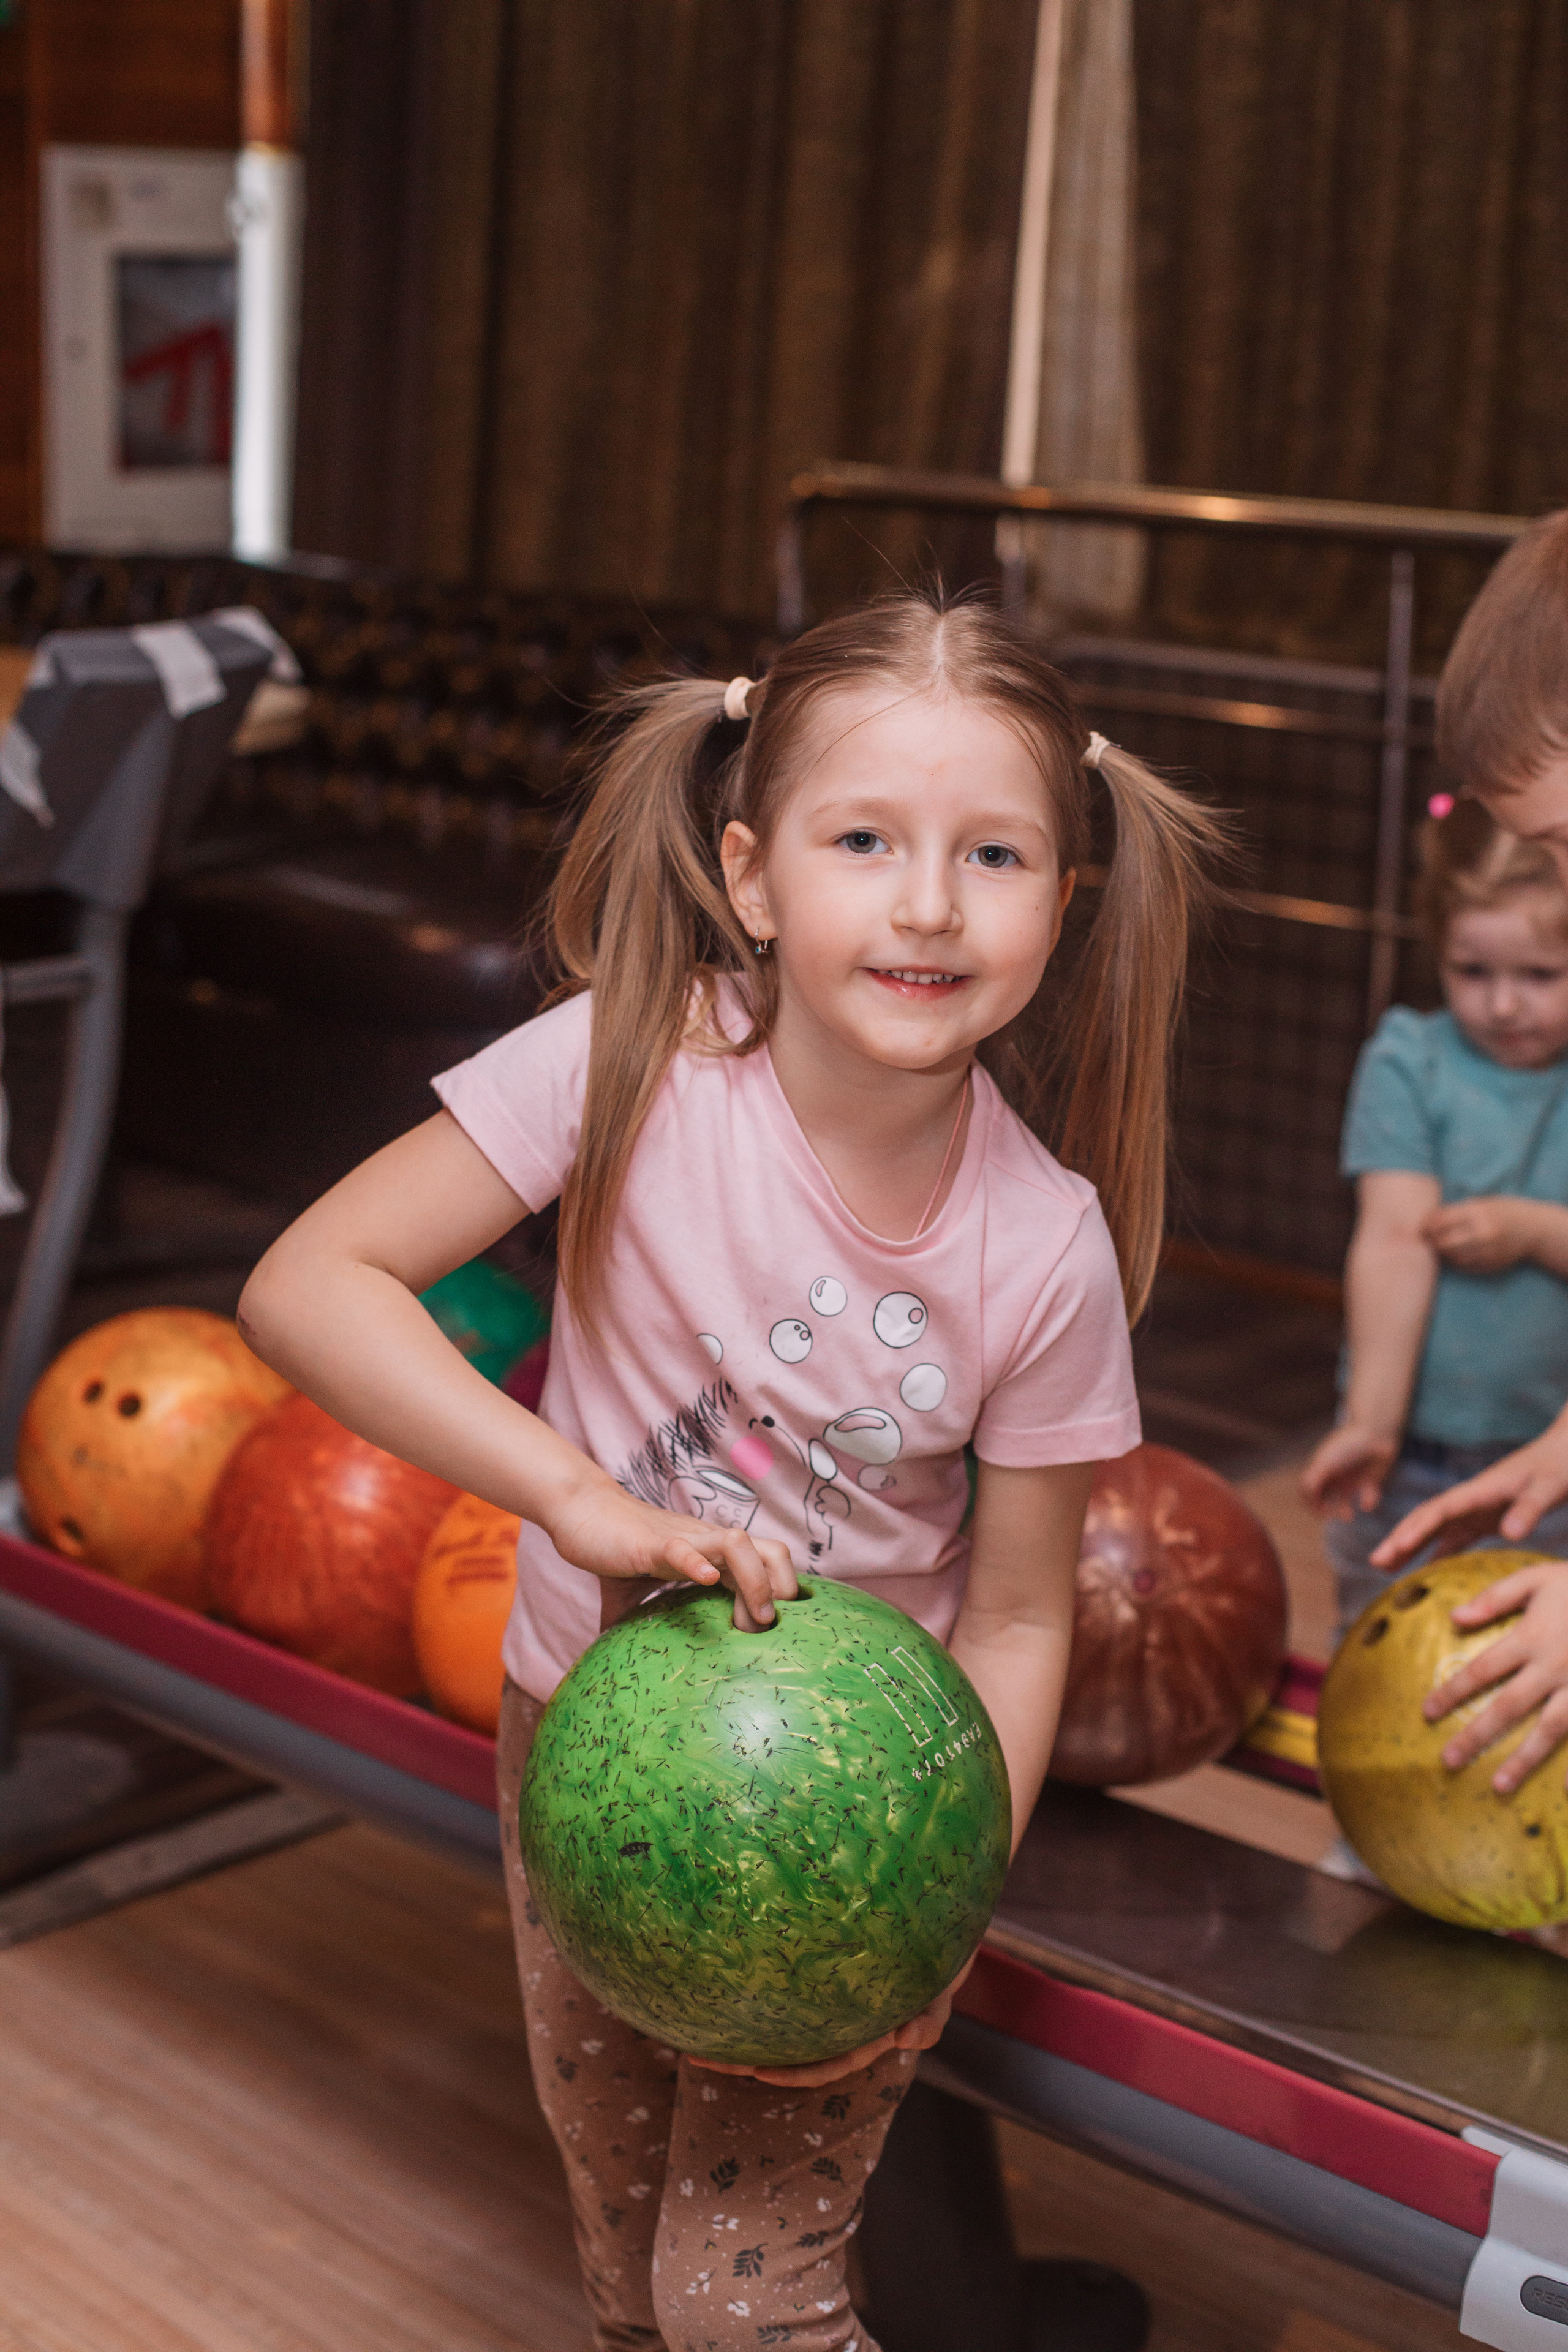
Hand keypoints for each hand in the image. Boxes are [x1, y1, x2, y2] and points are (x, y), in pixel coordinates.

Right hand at [546, 1474, 796, 1632]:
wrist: (581, 1511)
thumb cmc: (614, 1547)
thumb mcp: (635, 1590)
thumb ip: (638, 1618)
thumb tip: (615, 1654)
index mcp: (712, 1556)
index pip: (768, 1569)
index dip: (776, 1600)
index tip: (762, 1634)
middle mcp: (708, 1543)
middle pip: (772, 1551)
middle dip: (782, 1590)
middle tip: (765, 1629)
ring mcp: (683, 1539)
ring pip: (739, 1544)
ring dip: (754, 1582)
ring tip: (747, 1620)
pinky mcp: (652, 1542)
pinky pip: (681, 1548)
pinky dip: (698, 1564)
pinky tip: (706, 1580)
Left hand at [688, 1955, 978, 2088]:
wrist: (933, 1935)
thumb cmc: (935, 1968)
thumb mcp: (938, 1996)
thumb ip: (928, 2020)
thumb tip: (908, 2039)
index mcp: (861, 2039)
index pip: (822, 2065)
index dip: (792, 2074)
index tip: (756, 2071)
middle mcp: (836, 2030)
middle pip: (785, 2053)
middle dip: (742, 2060)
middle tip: (696, 2056)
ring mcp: (824, 2007)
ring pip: (776, 2027)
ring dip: (736, 2032)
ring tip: (691, 2030)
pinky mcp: (814, 1981)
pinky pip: (780, 1994)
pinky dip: (751, 1997)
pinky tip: (718, 1987)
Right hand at [1301, 1424, 1398, 1518]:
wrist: (1376, 1432)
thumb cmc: (1347, 1446)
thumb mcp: (1323, 1463)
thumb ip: (1311, 1482)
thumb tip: (1307, 1500)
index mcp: (1320, 1469)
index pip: (1308, 1491)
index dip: (1310, 1504)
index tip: (1320, 1511)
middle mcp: (1334, 1475)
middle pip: (1324, 1499)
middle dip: (1326, 1510)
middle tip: (1334, 1515)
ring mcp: (1351, 1478)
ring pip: (1343, 1501)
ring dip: (1343, 1511)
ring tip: (1349, 1516)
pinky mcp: (1369, 1480)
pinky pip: (1367, 1497)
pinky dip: (1367, 1502)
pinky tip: (1367, 1502)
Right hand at [1370, 1422, 1567, 1570]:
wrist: (1564, 1451)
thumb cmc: (1559, 1466)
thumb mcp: (1548, 1487)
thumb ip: (1529, 1509)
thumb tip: (1508, 1535)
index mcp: (1478, 1490)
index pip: (1440, 1509)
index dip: (1417, 1527)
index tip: (1398, 1546)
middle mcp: (1469, 1500)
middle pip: (1426, 1519)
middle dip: (1399, 1538)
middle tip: (1375, 1562)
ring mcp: (1475, 1509)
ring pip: (1435, 1530)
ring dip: (1410, 1547)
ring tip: (1384, 1569)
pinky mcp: (1486, 1518)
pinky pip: (1456, 1539)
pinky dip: (1439, 1555)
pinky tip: (1428, 1574)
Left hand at [1421, 1196, 1538, 1273]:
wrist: (1532, 1228)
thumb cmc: (1501, 1211)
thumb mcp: (1480, 1203)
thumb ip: (1456, 1211)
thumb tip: (1426, 1220)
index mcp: (1477, 1213)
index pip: (1441, 1221)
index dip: (1427, 1226)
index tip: (1421, 1228)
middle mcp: (1482, 1233)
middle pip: (1444, 1242)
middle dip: (1432, 1242)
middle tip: (1427, 1241)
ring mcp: (1488, 1251)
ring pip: (1453, 1258)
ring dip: (1443, 1254)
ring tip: (1440, 1248)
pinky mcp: (1491, 1265)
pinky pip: (1465, 1267)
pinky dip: (1455, 1262)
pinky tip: (1454, 1256)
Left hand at [1423, 1560, 1567, 1791]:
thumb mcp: (1538, 1578)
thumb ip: (1496, 1597)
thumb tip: (1453, 1616)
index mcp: (1532, 1637)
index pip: (1482, 1669)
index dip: (1453, 1691)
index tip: (1427, 1713)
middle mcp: (1554, 1666)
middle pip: (1509, 1706)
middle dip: (1476, 1734)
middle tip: (1448, 1760)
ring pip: (1550, 1730)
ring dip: (1523, 1760)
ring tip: (1498, 1786)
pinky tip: (1566, 1791)